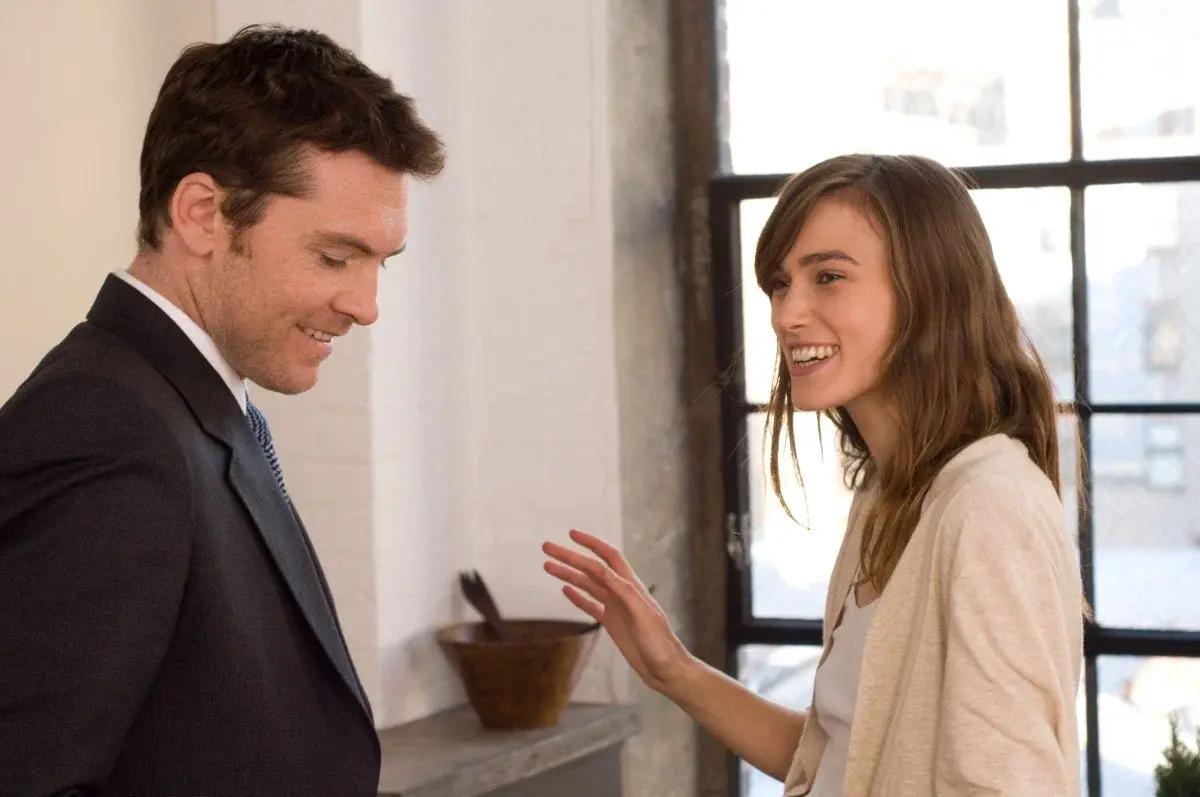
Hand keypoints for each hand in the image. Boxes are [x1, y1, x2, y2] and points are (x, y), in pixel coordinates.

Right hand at [542, 529, 695, 696]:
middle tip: (546, 548)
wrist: (666, 670)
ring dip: (568, 574)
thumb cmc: (660, 644)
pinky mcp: (612, 623)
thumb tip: (606, 572)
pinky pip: (590, 605)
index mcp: (631, 586)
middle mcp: (621, 593)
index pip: (608, 557)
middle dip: (569, 557)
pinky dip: (576, 596)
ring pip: (587, 585)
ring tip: (547, 566)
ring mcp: (616, 608)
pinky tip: (564, 590)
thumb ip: (626, 593)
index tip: (571, 534)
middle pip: (591, 569)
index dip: (590, 543)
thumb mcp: (644, 616)